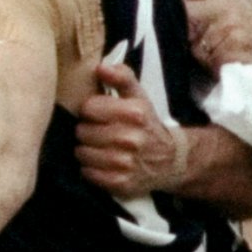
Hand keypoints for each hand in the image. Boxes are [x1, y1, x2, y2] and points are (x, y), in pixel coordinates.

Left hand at [75, 60, 189, 197]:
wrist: (170, 160)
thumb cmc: (146, 124)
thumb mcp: (139, 97)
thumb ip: (121, 77)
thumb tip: (101, 67)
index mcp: (134, 113)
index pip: (88, 108)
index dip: (90, 111)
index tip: (98, 115)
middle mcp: (130, 138)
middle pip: (82, 131)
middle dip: (87, 131)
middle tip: (99, 133)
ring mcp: (125, 163)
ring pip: (82, 153)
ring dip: (87, 151)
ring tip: (100, 148)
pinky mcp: (120, 183)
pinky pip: (88, 173)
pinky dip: (91, 169)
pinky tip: (103, 164)